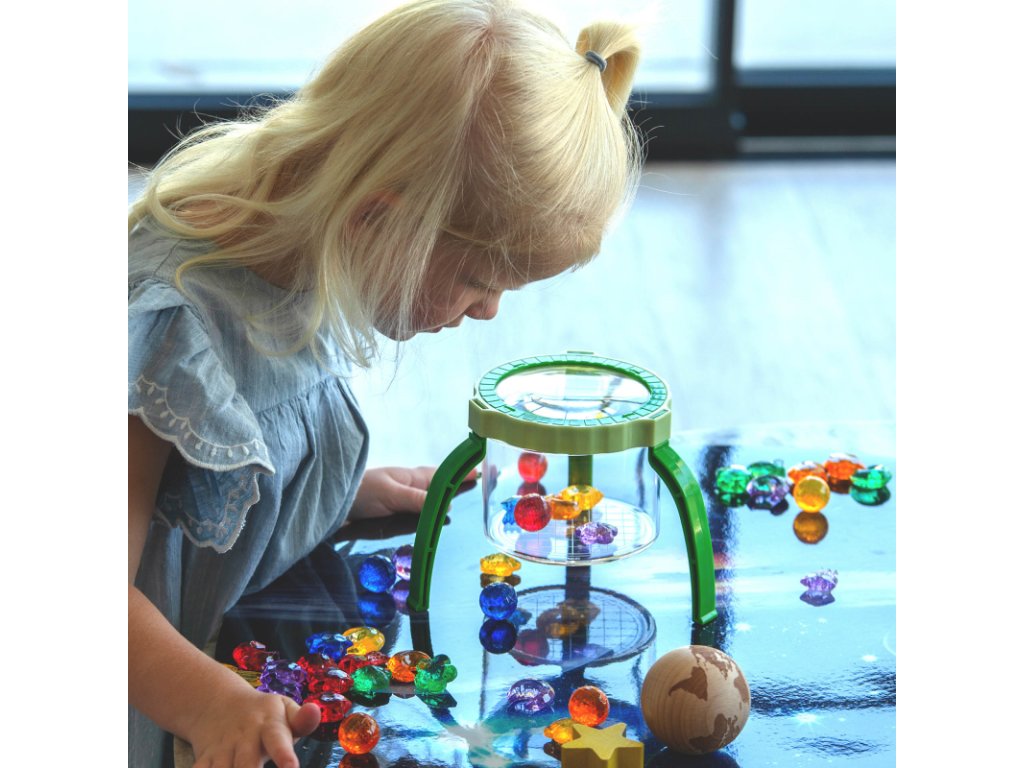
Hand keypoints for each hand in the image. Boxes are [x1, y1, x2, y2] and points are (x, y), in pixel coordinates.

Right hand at [188, 683, 320, 767]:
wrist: (218, 704)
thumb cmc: (264, 715)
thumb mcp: (284, 710)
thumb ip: (302, 719)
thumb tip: (315, 711)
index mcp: (268, 724)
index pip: (277, 739)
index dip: (284, 755)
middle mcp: (243, 737)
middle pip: (245, 762)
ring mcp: (222, 749)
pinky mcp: (204, 758)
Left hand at [348, 466, 478, 519]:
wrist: (331, 502)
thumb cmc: (359, 492)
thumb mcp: (390, 494)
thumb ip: (416, 500)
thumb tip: (446, 505)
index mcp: (411, 478)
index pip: (442, 475)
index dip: (459, 473)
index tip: (478, 470)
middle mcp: (408, 486)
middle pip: (437, 483)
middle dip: (456, 481)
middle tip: (476, 480)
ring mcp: (400, 498)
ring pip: (428, 494)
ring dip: (444, 493)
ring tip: (460, 491)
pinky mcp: (392, 511)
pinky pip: (417, 507)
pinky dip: (429, 507)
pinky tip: (432, 510)